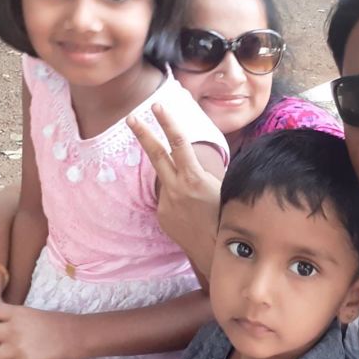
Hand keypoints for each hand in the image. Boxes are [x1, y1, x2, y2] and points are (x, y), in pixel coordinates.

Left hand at [127, 103, 221, 278]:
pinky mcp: (162, 216)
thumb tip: (195, 165)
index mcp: (194, 177)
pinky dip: (178, 201)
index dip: (168, 122)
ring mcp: (166, 202)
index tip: (157, 106)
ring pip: (165, 179)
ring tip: (196, 200)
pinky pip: (168, 200)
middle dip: (143, 133)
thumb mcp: (222, 188)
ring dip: (175, 180)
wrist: (215, 252)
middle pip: (156, 154)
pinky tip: (192, 216)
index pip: (178, 142)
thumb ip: (204, 174)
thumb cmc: (226, 218)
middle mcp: (176, 187)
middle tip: (132, 116)